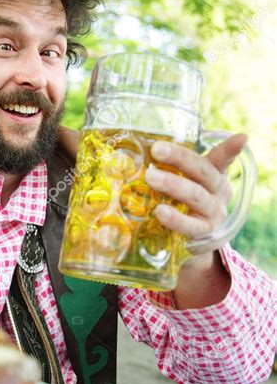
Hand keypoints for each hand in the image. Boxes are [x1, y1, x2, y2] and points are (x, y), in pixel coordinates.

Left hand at [144, 133, 247, 252]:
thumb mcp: (185, 184)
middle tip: (156, 150)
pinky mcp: (204, 234)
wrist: (193, 246)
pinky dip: (176, 218)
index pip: (222, 159)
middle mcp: (219, 193)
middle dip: (180, 159)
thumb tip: (141, 152)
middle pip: (204, 172)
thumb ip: (171, 169)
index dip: (230, 149)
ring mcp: (214, 214)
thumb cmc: (184, 206)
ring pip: (196, 196)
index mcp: (215, 175)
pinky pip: (190, 225)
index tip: (241, 138)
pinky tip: (160, 211)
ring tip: (150, 177)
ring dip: (172, 184)